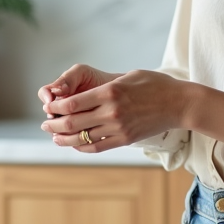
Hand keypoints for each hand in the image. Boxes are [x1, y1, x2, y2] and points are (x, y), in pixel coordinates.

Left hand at [40, 69, 192, 152]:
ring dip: (64, 139)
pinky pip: (97, 147)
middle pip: (72, 123)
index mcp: (109, 92)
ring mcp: (118, 128)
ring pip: (82, 138)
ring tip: (55, 137)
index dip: (55, 107)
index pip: (72, 104)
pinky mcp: (125, 139)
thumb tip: (82, 94)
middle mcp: (111, 112)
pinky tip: (74, 144)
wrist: (178, 103)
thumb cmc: (153, 85)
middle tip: (45, 125)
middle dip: (54, 125)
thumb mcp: (126, 77)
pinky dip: (82, 147)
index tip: (48, 108)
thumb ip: (104, 86)